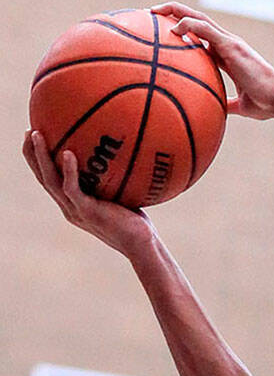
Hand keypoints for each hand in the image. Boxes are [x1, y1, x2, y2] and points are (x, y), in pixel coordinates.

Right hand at [24, 129, 154, 255]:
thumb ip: (114, 181)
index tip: (36, 138)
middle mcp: (68, 207)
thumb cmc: (137, 221)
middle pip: (42, 177)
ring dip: (41, 157)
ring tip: (36, 135)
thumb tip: (122, 155)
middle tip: (28, 131)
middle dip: (32, 154)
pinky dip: (68, 170)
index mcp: (72, 203)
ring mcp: (75, 210)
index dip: (39, 160)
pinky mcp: (87, 212)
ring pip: (49, 181)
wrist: (141, 244)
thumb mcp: (122, 197)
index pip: (49, 180)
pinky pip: (72, 188)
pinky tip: (68, 153)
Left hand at [151, 2, 273, 119]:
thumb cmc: (264, 104)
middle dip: (173, 12)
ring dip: (175, 11)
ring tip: (153, 12)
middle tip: (151, 13)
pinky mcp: (231, 45)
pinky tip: (173, 29)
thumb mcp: (241, 105)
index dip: (184, 28)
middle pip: (197, 19)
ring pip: (198, 17)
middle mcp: (228, 43)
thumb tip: (215, 112)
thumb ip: (227, 104)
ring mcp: (230, 42)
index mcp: (229, 53)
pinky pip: (204, 29)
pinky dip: (187, 25)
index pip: (203, 34)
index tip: (163, 30)